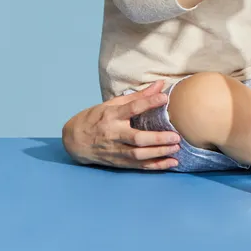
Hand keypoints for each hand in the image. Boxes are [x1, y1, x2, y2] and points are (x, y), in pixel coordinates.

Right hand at [61, 81, 180, 169]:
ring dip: (159, 153)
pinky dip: (156, 166)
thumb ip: (138, 96)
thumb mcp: (112, 104)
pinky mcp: (118, 162)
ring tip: (177, 148)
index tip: (164, 98)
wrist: (74, 140)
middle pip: (136, 138)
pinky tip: (172, 163)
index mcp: (112, 116)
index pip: (131, 108)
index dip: (148, 103)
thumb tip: (160, 85)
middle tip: (176, 136)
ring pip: (139, 155)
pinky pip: (139, 166)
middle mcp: (113, 134)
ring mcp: (115, 150)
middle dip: (157, 138)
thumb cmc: (96, 118)